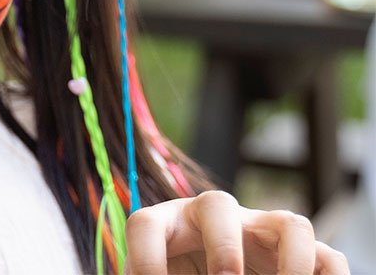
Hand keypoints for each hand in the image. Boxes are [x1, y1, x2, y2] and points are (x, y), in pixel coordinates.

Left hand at [123, 190, 350, 273]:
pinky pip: (327, 256)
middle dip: (223, 247)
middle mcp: (213, 218)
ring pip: (289, 223)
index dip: (143, 259)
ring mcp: (261, 231)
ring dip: (291, 262)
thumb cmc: (179, 271)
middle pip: (217, 203)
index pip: (145, 224)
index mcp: (168, 224)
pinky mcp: (299, 254)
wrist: (209, 268)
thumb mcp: (163, 274)